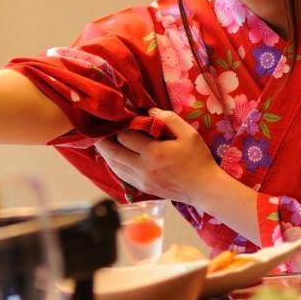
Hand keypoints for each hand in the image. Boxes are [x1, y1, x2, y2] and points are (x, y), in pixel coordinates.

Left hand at [93, 108, 221, 205]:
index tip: (118, 119)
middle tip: (97, 129)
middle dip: (104, 140)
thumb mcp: (188, 133)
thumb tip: (148, 111)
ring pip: (114, 165)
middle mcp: (143, 168)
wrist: (203, 188)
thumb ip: (167, 119)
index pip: (125, 137)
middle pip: (113, 153)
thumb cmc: (198, 159)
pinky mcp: (142, 187)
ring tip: (101, 141)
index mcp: (154, 153)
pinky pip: (121, 175)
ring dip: (106, 153)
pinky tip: (112, 156)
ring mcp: (141, 180)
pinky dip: (113, 164)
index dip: (119, 127)